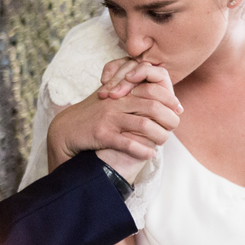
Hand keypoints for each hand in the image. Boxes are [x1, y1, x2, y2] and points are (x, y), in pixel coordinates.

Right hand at [47, 61, 181, 182]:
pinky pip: (128, 143)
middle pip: (154, 107)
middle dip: (169, 119)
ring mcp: (109, 118)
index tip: (178, 110)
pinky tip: (150, 154)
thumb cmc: (93, 115)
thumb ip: (131, 96)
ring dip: (159, 136)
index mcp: (122, 93)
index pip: (153, 90)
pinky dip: (142, 150)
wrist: (66, 128)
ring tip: (163, 142)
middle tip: (175, 126)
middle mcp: (117, 102)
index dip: (169, 99)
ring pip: (144, 126)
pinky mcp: (102, 134)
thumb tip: (157, 101)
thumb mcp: (112, 100)